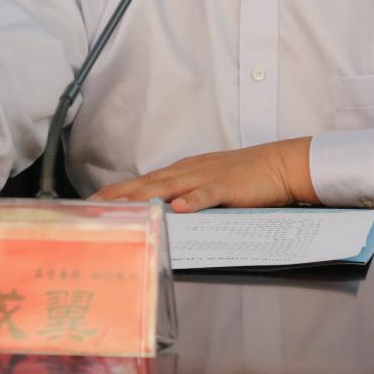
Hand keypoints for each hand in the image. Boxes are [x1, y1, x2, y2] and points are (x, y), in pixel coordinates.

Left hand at [89, 138, 320, 211]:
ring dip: (145, 195)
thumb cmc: (246, 175)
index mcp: (186, 171)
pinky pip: (208, 195)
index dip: (120, 191)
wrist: (279, 164)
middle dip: (121, 194)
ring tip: (123, 206)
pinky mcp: (228, 187)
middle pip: (150, 182)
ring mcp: (208, 177)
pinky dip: (192, 201)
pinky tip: (178, 208)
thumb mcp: (210, 182)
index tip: (95, 201)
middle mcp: (191, 171)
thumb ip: (187, 193)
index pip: (146, 181)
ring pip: (171, 186)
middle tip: (95, 205)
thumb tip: (163, 209)